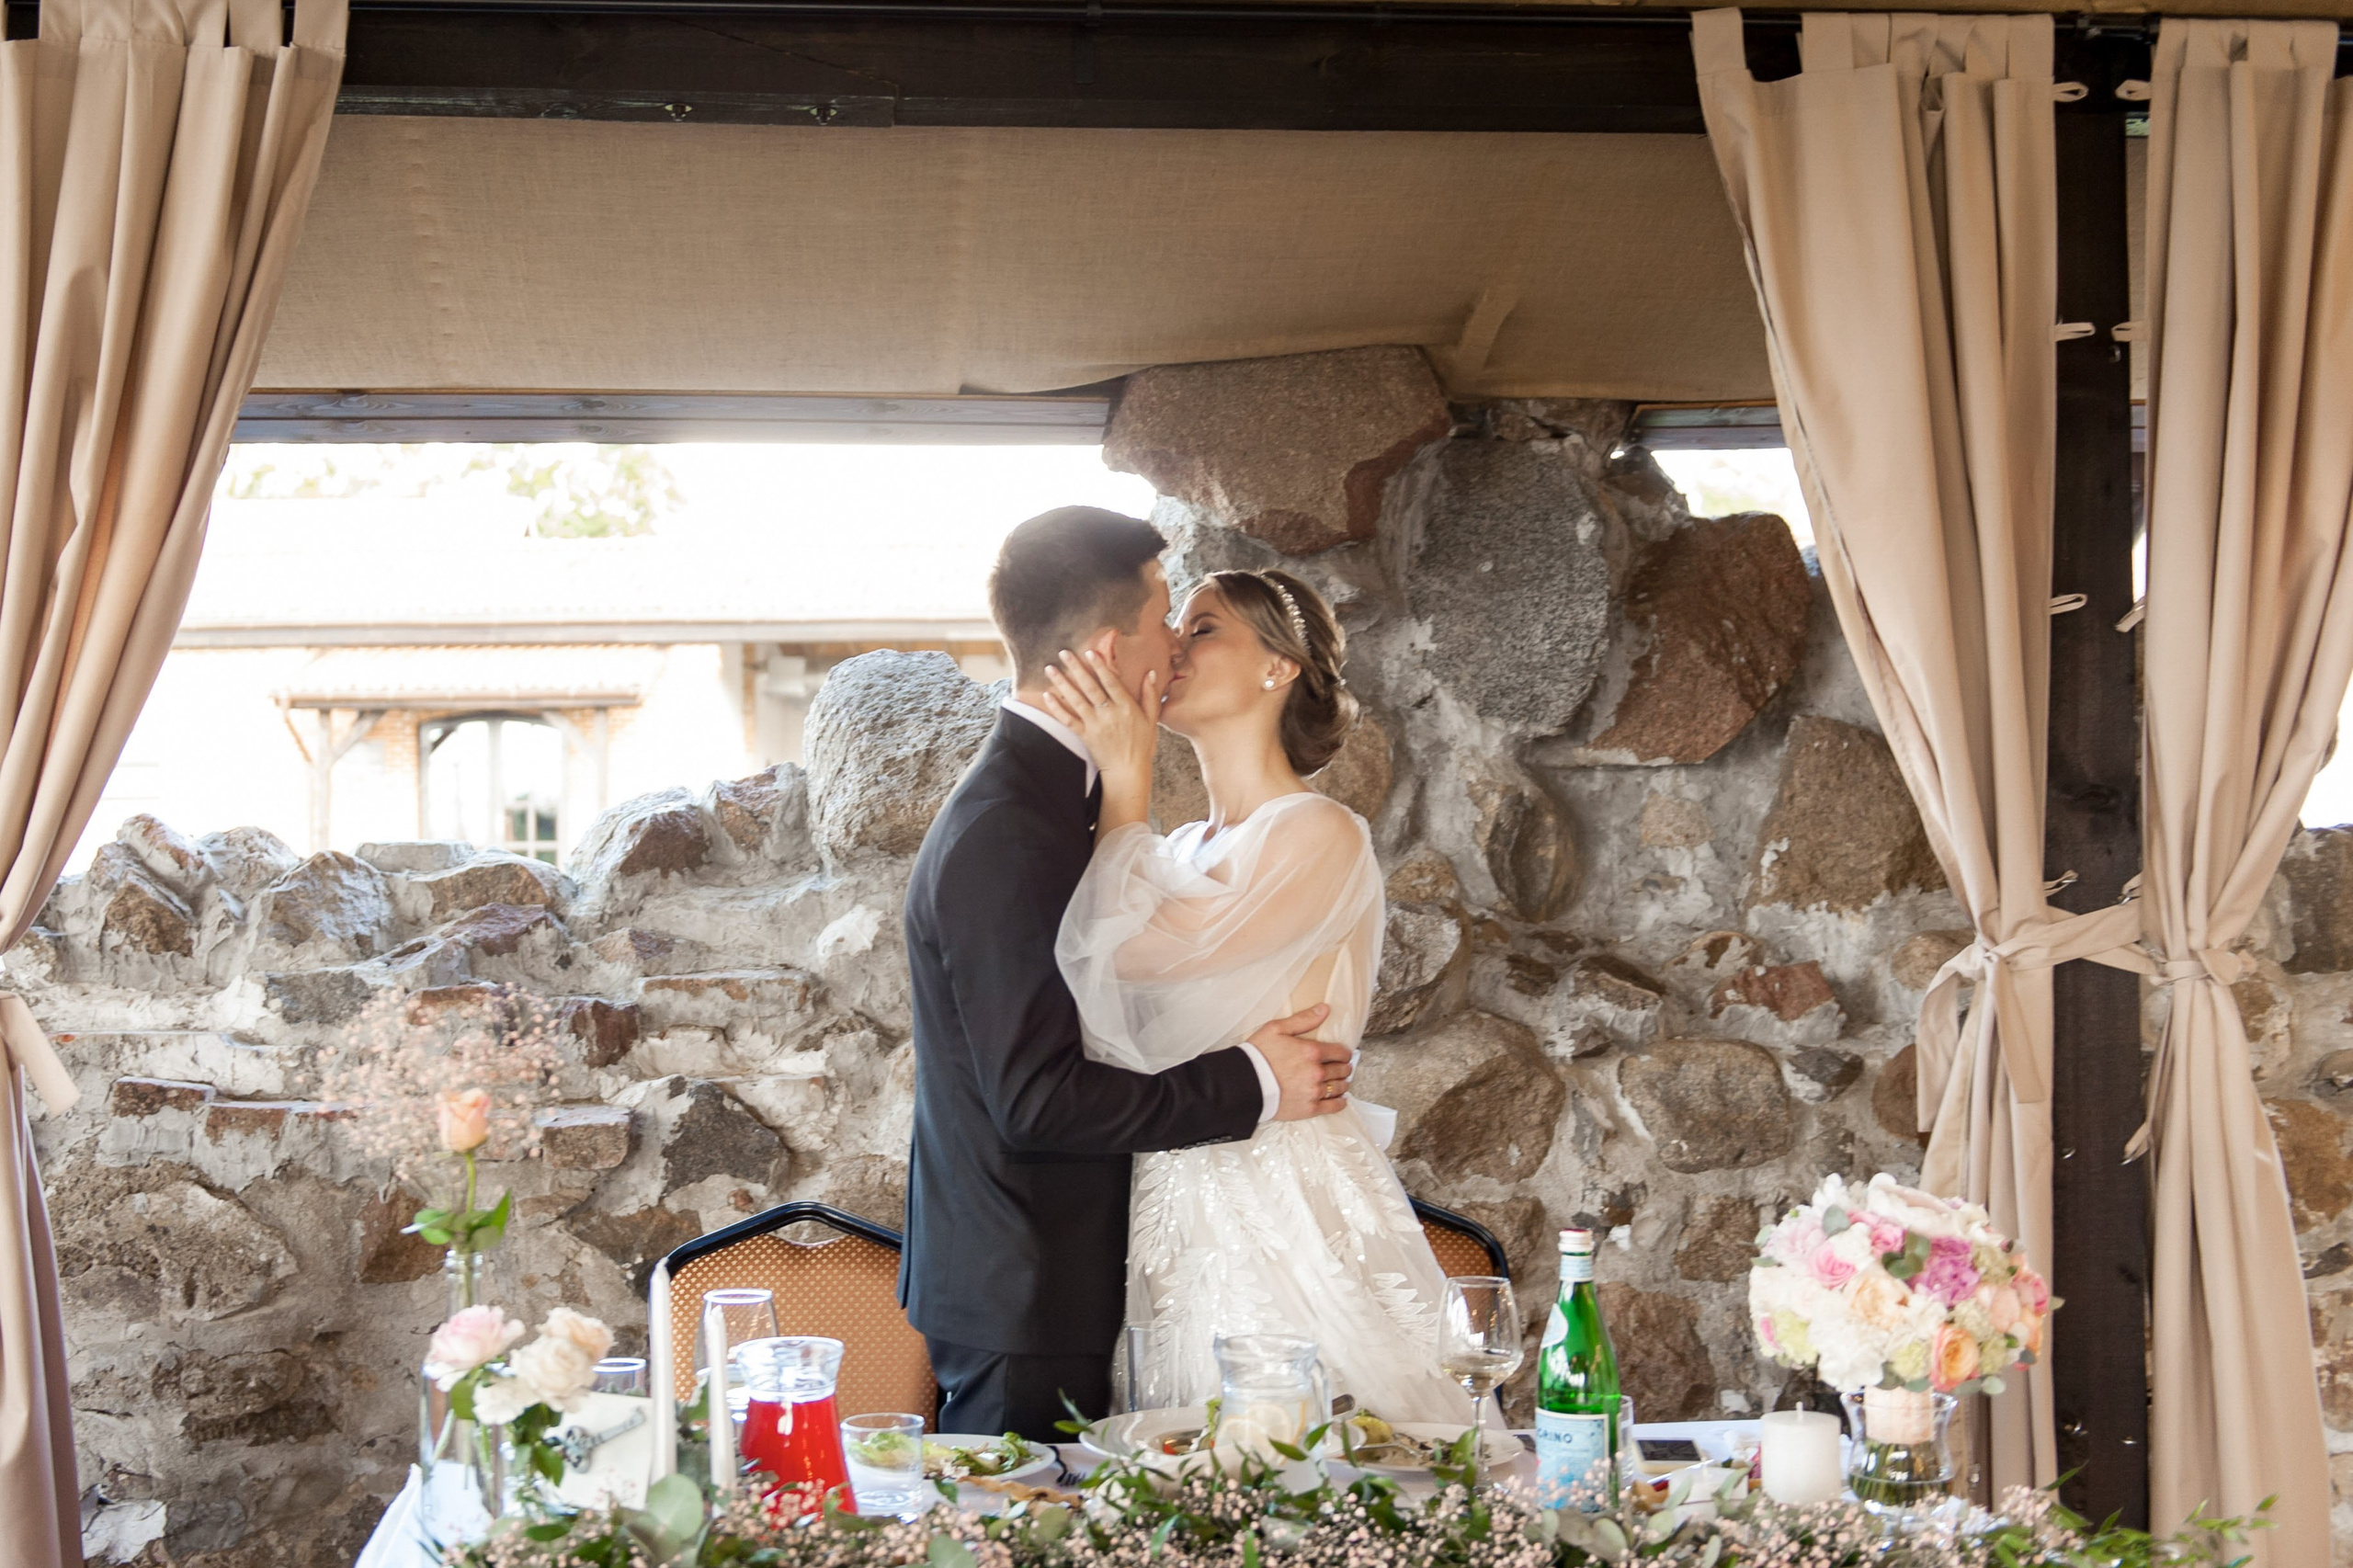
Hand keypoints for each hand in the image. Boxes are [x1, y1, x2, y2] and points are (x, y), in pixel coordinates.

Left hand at [1040, 647, 1157, 828]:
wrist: (1128, 771)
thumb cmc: (1142, 745)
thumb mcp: (1151, 719)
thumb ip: (1150, 695)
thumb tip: (1151, 673)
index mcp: (1126, 707)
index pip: (1111, 682)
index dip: (1100, 666)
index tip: (1090, 652)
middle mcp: (1109, 714)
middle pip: (1090, 687)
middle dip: (1076, 668)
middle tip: (1063, 652)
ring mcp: (1095, 725)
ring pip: (1076, 700)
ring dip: (1062, 683)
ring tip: (1050, 669)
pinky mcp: (1085, 736)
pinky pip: (1068, 719)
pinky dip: (1057, 708)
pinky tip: (1047, 695)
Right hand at [1253, 1004, 1352, 1120]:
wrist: (1243, 1083)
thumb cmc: (1258, 1054)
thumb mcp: (1277, 1029)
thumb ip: (1304, 1019)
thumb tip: (1325, 1009)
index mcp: (1312, 1051)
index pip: (1341, 1052)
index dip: (1344, 1053)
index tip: (1343, 1055)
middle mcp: (1316, 1072)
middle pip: (1341, 1070)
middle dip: (1344, 1067)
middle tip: (1343, 1067)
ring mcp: (1314, 1091)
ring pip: (1339, 1087)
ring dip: (1342, 1083)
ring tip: (1341, 1082)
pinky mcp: (1309, 1108)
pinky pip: (1333, 1106)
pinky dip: (1339, 1102)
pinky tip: (1340, 1099)